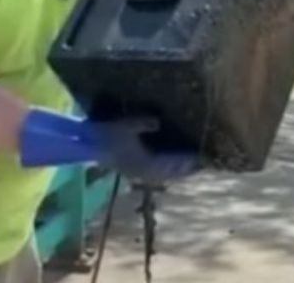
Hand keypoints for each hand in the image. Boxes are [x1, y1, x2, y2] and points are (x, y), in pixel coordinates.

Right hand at [18, 109, 199, 182]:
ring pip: (168, 169)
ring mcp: (141, 170)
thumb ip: (143, 124)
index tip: (209, 152)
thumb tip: (158, 120)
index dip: (194, 161)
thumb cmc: (105, 136)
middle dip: (189, 161)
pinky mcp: (136, 165)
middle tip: (206, 148)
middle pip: (176, 169)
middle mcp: (147, 172)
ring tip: (193, 148)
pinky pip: (160, 165)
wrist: (84, 143)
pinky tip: (173, 147)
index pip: (178, 166)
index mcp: (147, 166)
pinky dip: (169, 159)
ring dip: (179, 161)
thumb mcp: (125, 127)